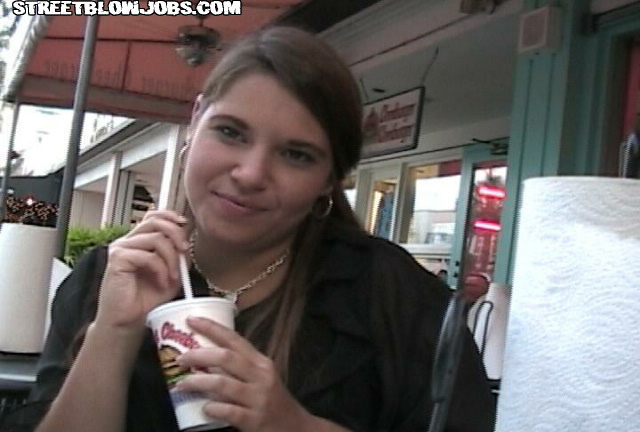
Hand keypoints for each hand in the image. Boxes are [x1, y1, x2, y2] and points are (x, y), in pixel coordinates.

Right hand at [94, 211, 188, 333]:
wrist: (128, 320)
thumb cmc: (146, 298)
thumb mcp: (171, 273)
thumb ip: (178, 256)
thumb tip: (187, 242)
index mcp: (139, 241)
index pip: (153, 215)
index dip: (170, 216)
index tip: (184, 225)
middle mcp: (128, 241)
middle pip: (155, 221)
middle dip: (176, 234)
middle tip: (184, 251)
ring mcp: (121, 248)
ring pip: (155, 238)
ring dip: (171, 258)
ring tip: (174, 276)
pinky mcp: (118, 259)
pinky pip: (148, 256)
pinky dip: (161, 269)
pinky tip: (162, 282)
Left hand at [175, 317, 312, 431]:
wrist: (296, 428)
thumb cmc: (273, 400)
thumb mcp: (261, 378)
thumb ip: (238, 368)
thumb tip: (203, 359)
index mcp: (261, 362)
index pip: (234, 339)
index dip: (212, 328)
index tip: (192, 320)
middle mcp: (261, 376)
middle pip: (226, 358)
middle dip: (199, 355)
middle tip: (180, 358)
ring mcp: (258, 398)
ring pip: (223, 384)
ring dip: (198, 382)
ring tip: (182, 384)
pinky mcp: (254, 420)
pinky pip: (229, 411)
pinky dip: (213, 408)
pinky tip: (204, 407)